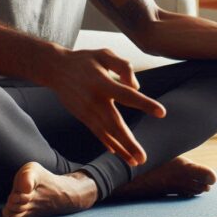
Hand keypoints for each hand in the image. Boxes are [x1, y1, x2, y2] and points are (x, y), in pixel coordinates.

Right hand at [47, 48, 165, 166]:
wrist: (55, 69)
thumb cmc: (86, 60)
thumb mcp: (105, 53)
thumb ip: (124, 66)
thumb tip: (137, 87)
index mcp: (102, 82)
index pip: (127, 95)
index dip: (144, 103)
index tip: (161, 112)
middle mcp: (95, 100)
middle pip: (115, 124)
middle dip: (129, 143)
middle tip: (142, 158)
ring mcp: (87, 111)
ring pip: (106, 133)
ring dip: (121, 149)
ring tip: (135, 162)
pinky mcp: (83, 116)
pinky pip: (97, 132)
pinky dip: (108, 143)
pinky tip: (118, 153)